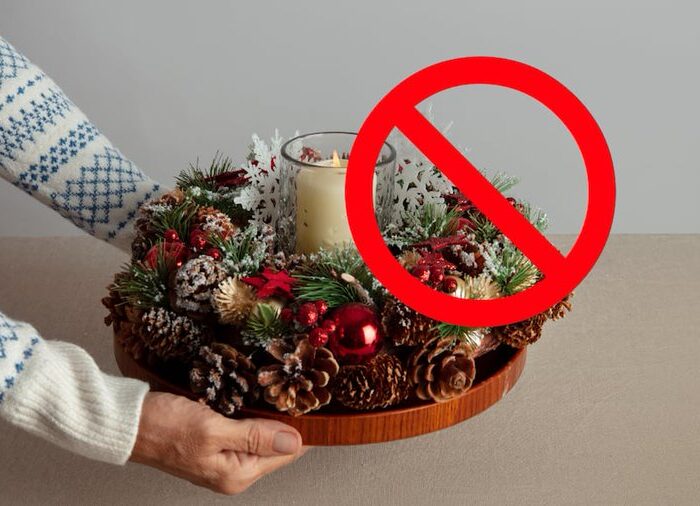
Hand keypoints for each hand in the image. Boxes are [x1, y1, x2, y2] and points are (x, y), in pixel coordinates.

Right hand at [130, 392, 305, 493]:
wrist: (127, 422)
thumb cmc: (162, 426)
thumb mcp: (213, 429)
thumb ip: (255, 437)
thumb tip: (294, 442)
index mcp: (237, 474)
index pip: (287, 452)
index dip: (303, 428)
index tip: (315, 403)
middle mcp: (233, 471)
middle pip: (277, 444)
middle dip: (288, 420)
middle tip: (299, 389)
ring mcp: (224, 458)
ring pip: (262, 434)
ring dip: (271, 414)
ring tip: (282, 390)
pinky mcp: (215, 442)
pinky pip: (245, 428)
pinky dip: (253, 413)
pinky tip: (256, 396)